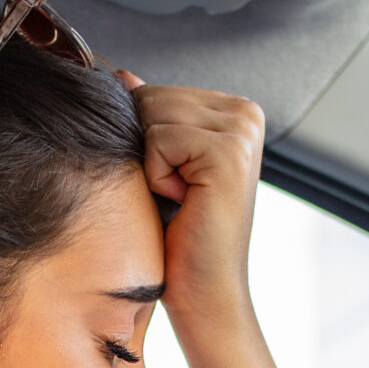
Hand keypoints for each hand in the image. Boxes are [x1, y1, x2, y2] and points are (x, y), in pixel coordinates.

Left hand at [114, 71, 263, 338]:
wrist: (205, 292)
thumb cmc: (181, 237)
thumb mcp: (161, 166)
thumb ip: (149, 118)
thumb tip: (123, 75)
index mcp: (235, 111)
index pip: (156, 93)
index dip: (146, 142)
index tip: (176, 182)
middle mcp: (246, 113)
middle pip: (152, 98)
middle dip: (147, 150)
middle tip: (178, 194)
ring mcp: (242, 130)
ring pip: (152, 115)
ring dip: (151, 164)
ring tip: (182, 197)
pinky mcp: (228, 151)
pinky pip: (159, 139)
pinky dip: (157, 176)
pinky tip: (185, 202)